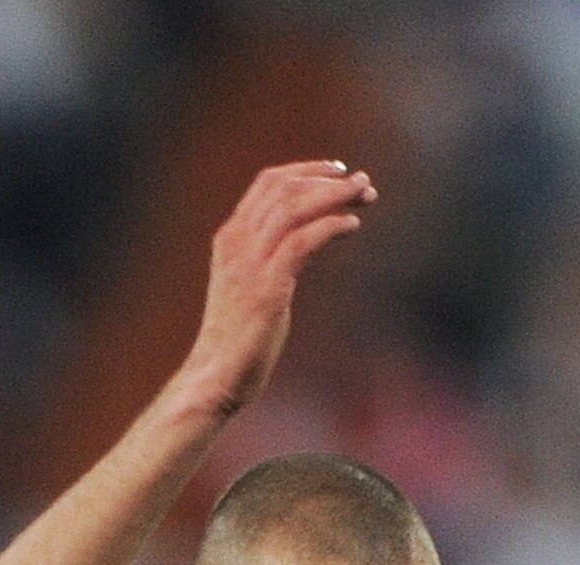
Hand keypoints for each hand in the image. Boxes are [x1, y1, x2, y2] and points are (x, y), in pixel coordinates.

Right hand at [183, 161, 376, 421]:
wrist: (214, 378)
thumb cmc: (238, 342)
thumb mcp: (251, 288)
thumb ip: (271, 260)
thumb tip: (305, 244)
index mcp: (230, 238)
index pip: (268, 184)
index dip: (306, 171)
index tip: (337, 172)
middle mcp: (237, 243)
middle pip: (285, 188)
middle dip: (328, 180)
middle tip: (363, 183)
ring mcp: (249, 264)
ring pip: (295, 207)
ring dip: (335, 196)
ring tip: (365, 195)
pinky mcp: (267, 288)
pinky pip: (303, 241)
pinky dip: (330, 226)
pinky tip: (352, 227)